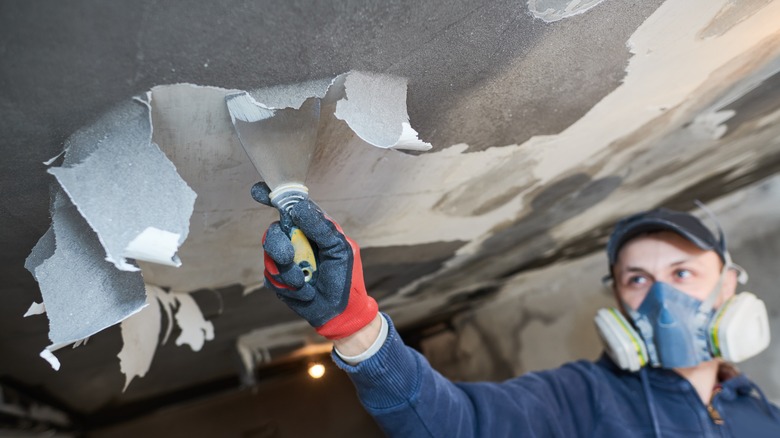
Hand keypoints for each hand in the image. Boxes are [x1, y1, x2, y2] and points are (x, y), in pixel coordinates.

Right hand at [253, 182, 378, 339]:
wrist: (340, 311)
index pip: (291, 207)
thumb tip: (298, 206)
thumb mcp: (339, 248)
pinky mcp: (277, 279)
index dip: (273, 197)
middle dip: (278, 245)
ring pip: (270, 255)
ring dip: (288, 272)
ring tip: (305, 281)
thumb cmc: (345, 277)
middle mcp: (297, 240)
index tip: (258, 191)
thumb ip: (320, 227)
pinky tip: (304, 291)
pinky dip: (288, 285)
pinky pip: (271, 276)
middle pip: (274, 231)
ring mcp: (285, 259)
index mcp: (312, 228)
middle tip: (288, 258)